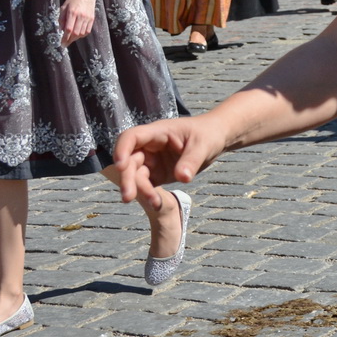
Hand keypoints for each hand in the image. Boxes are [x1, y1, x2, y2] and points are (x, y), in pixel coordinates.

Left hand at [59, 0, 97, 45]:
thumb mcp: (64, 6)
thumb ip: (61, 18)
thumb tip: (61, 30)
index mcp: (72, 13)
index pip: (68, 29)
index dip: (65, 38)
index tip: (62, 43)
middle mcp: (81, 16)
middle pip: (75, 33)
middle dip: (69, 40)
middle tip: (65, 44)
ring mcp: (87, 18)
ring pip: (82, 33)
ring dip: (75, 38)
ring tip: (70, 39)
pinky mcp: (92, 19)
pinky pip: (87, 30)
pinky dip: (82, 35)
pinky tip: (78, 35)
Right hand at [111, 115, 230, 210]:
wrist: (216, 139)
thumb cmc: (208, 134)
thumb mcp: (203, 145)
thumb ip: (191, 161)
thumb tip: (182, 178)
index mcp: (158, 132)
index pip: (132, 137)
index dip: (121, 149)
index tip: (120, 166)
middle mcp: (150, 146)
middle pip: (129, 160)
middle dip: (127, 178)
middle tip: (128, 197)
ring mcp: (152, 160)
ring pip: (136, 175)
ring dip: (140, 190)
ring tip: (154, 204)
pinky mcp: (156, 173)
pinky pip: (147, 185)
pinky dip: (149, 194)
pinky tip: (157, 204)